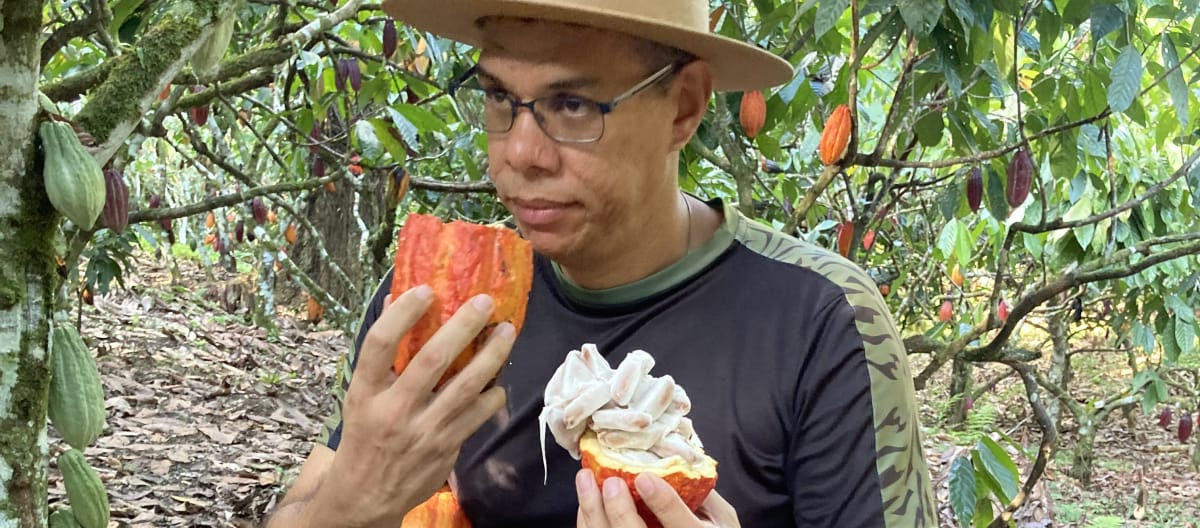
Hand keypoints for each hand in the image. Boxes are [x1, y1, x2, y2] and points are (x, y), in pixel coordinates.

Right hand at [315, 285, 515, 526]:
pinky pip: (479, 414)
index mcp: (365, 391)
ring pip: (465, 387)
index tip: (424, 290)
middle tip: (484, 302)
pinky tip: (499, 377)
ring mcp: (423, 430)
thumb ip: (381, 353)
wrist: (366, 495)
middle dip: (462, 327)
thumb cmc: (365, 434)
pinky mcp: (446, 447)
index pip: (379, 344)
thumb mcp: (360, 395)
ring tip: (506, 331)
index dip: (403, 314)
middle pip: (431, 360)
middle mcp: (394, 409)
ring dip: (491, 356)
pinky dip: (493, 392)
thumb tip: (398, 298)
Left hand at [575, 469, 739, 527]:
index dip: (663, 502)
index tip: (645, 478)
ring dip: (593, 512)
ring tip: (585, 480)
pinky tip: (585, 503)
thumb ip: (704, 491)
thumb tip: (681, 459)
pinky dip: (588, 522)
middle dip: (620, 510)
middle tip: (611, 481)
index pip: (681, 525)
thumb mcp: (722, 516)